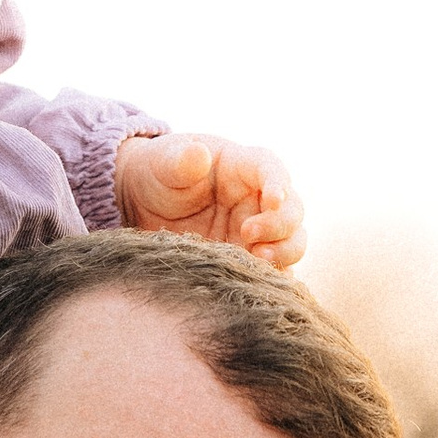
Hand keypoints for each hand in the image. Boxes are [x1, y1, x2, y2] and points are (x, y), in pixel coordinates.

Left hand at [114, 132, 304, 272]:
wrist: (145, 204)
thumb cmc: (160, 172)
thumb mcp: (164, 161)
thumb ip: (180, 159)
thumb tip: (198, 153)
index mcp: (243, 166)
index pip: (271, 169)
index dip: (278, 183)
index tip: (273, 199)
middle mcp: (258, 199)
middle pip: (292, 210)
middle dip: (279, 225)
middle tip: (247, 234)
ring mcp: (257, 231)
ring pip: (291, 241)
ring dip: (283, 252)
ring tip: (258, 261)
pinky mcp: (248, 257)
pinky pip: (275, 269)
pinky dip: (275, 278)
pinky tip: (261, 284)